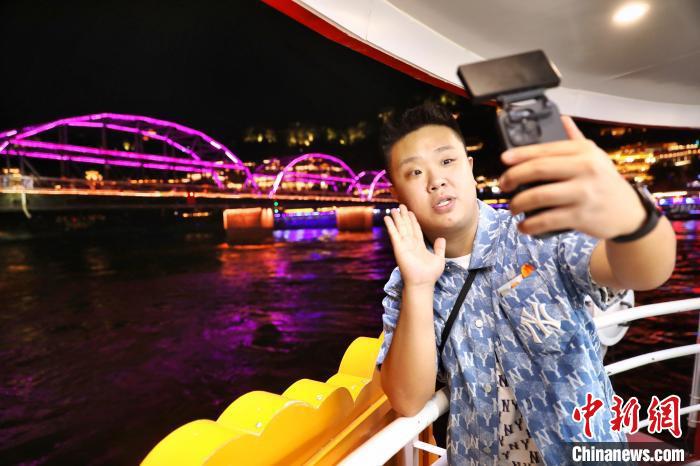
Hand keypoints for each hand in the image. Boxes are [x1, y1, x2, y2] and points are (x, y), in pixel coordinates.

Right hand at [384, 204, 445, 287]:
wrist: (422, 282)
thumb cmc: (430, 274)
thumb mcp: (439, 259)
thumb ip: (439, 248)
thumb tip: (441, 238)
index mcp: (420, 246)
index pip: (415, 229)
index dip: (413, 220)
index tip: (410, 212)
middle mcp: (411, 244)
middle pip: (406, 226)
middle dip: (404, 216)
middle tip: (401, 205)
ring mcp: (404, 245)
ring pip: (400, 228)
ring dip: (397, 218)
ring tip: (394, 209)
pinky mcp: (398, 247)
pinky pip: (394, 234)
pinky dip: (390, 225)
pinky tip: (387, 218)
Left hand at [498, 116, 644, 238]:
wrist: (629, 213)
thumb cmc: (604, 182)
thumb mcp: (595, 157)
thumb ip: (575, 139)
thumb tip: (561, 118)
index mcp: (584, 151)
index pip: (545, 149)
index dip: (519, 154)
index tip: (503, 160)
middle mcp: (586, 169)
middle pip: (538, 170)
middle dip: (513, 177)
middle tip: (504, 185)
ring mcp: (584, 193)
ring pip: (538, 196)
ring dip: (518, 203)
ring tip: (512, 207)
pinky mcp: (581, 216)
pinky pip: (547, 220)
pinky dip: (530, 225)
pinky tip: (523, 226)